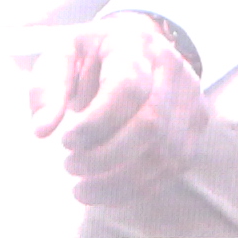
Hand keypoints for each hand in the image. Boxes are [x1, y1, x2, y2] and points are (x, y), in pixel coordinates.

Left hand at [30, 12, 211, 200]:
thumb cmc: (91, 55)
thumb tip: (41, 131)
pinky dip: (138, 187)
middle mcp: (172, 69)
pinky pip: (174, 166)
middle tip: (69, 167)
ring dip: (121, 181)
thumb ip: (46, 89)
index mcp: (135, 45)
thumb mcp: (61, 57)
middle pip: (152, 125)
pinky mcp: (197, 124)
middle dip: (106, 157)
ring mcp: (192, 98)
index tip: (64, 142)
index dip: (96, 123)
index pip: (128, 88)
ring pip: (167, 153)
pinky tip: (105, 192)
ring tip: (81, 189)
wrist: (137, 45)